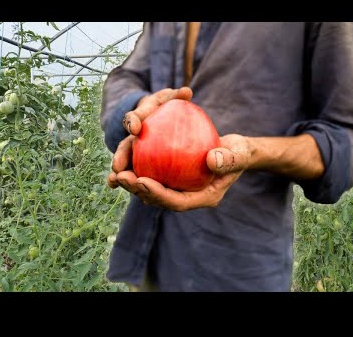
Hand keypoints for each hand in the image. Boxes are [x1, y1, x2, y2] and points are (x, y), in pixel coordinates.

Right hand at [107, 87, 192, 187]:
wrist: (169, 118)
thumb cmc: (171, 104)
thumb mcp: (173, 98)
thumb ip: (177, 96)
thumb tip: (186, 92)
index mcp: (140, 115)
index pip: (133, 118)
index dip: (132, 121)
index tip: (135, 128)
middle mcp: (134, 134)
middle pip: (125, 145)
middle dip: (120, 156)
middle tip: (118, 167)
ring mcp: (135, 149)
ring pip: (126, 162)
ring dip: (121, 173)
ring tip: (116, 183)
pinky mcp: (140, 162)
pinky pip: (136, 174)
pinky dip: (128, 182)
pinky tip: (125, 193)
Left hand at [110, 134, 251, 211]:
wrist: (234, 151)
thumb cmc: (238, 153)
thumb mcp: (238, 154)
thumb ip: (229, 159)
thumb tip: (211, 160)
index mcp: (202, 197)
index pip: (177, 201)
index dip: (158, 194)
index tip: (141, 181)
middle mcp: (186, 195)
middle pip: (158, 198)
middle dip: (137, 189)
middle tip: (120, 176)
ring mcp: (177, 186)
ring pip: (150, 188)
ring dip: (130, 181)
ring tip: (114, 171)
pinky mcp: (171, 175)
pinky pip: (151, 173)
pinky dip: (136, 167)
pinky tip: (123, 158)